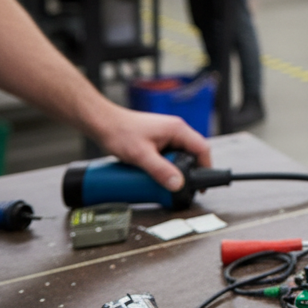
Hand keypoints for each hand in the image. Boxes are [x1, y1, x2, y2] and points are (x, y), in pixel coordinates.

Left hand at [89, 105, 211, 190]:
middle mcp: (175, 130)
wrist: (102, 123)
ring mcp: (166, 134)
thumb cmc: (120, 132)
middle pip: (192, 153)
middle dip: (187, 171)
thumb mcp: (141, 155)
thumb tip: (178, 184)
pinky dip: (165, 165)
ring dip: (173, 168)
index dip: (206, 167)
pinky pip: (168, 154)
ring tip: (162, 179)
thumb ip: (160, 170)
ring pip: (179, 155)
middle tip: (177, 185)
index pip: (202, 148)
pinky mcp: (157, 139)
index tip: (201, 184)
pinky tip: (154, 173)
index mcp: (178, 129)